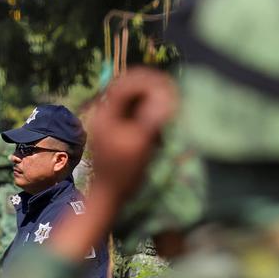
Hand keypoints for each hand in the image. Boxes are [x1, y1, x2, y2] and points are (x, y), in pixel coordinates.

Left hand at [88, 68, 179, 209]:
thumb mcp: (140, 144)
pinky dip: (149, 118)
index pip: (126, 84)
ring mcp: (112, 123)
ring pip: (134, 101)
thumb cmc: (123, 172)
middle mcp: (107, 114)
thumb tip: (167, 96)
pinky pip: (136, 115)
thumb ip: (152, 118)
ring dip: (152, 104)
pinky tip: (158, 136)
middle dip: (152, 90)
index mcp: (106, 114)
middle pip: (130, 89)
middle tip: (172, 97)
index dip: (147, 80)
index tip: (168, 87)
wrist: (110, 196)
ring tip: (166, 117)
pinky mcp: (119, 133)